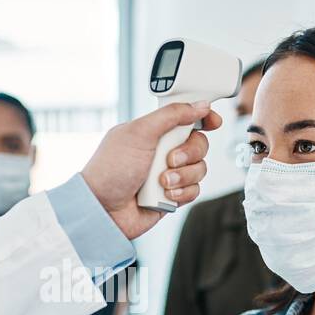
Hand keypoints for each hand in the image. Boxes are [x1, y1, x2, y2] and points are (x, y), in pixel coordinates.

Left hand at [82, 100, 221, 239]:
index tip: (212, 121)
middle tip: (170, 159)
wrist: (103, 209)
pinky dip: (181, 192)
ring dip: (183, 175)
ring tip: (161, 181)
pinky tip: (163, 195)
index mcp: (153, 131)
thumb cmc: (111, 170)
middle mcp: (162, 151)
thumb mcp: (139, 133)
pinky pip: (194, 190)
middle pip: (199, 143)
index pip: (186, 118)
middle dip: (189, 152)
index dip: (203, 118)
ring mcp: (168, 173)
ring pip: (200, 168)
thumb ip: (171, 115)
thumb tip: (199, 106)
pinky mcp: (172, 195)